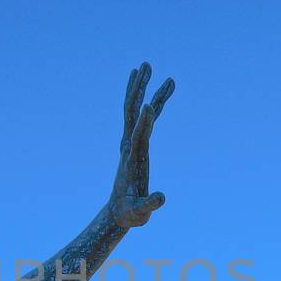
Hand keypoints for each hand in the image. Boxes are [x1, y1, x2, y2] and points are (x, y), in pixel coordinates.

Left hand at [108, 62, 174, 228]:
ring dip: (143, 89)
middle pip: (131, 112)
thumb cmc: (130, 214)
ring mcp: (131, 144)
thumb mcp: (140, 213)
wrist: (119, 214)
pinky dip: (151, 106)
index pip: (138, 135)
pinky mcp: (136, 146)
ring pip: (136, 111)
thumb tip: (161, 198)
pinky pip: (144, 121)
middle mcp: (128, 146)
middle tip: (145, 66)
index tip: (148, 103)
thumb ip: (149, 205)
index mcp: (131, 159)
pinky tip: (155, 95)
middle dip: (138, 89)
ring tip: (149, 66)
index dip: (144, 121)